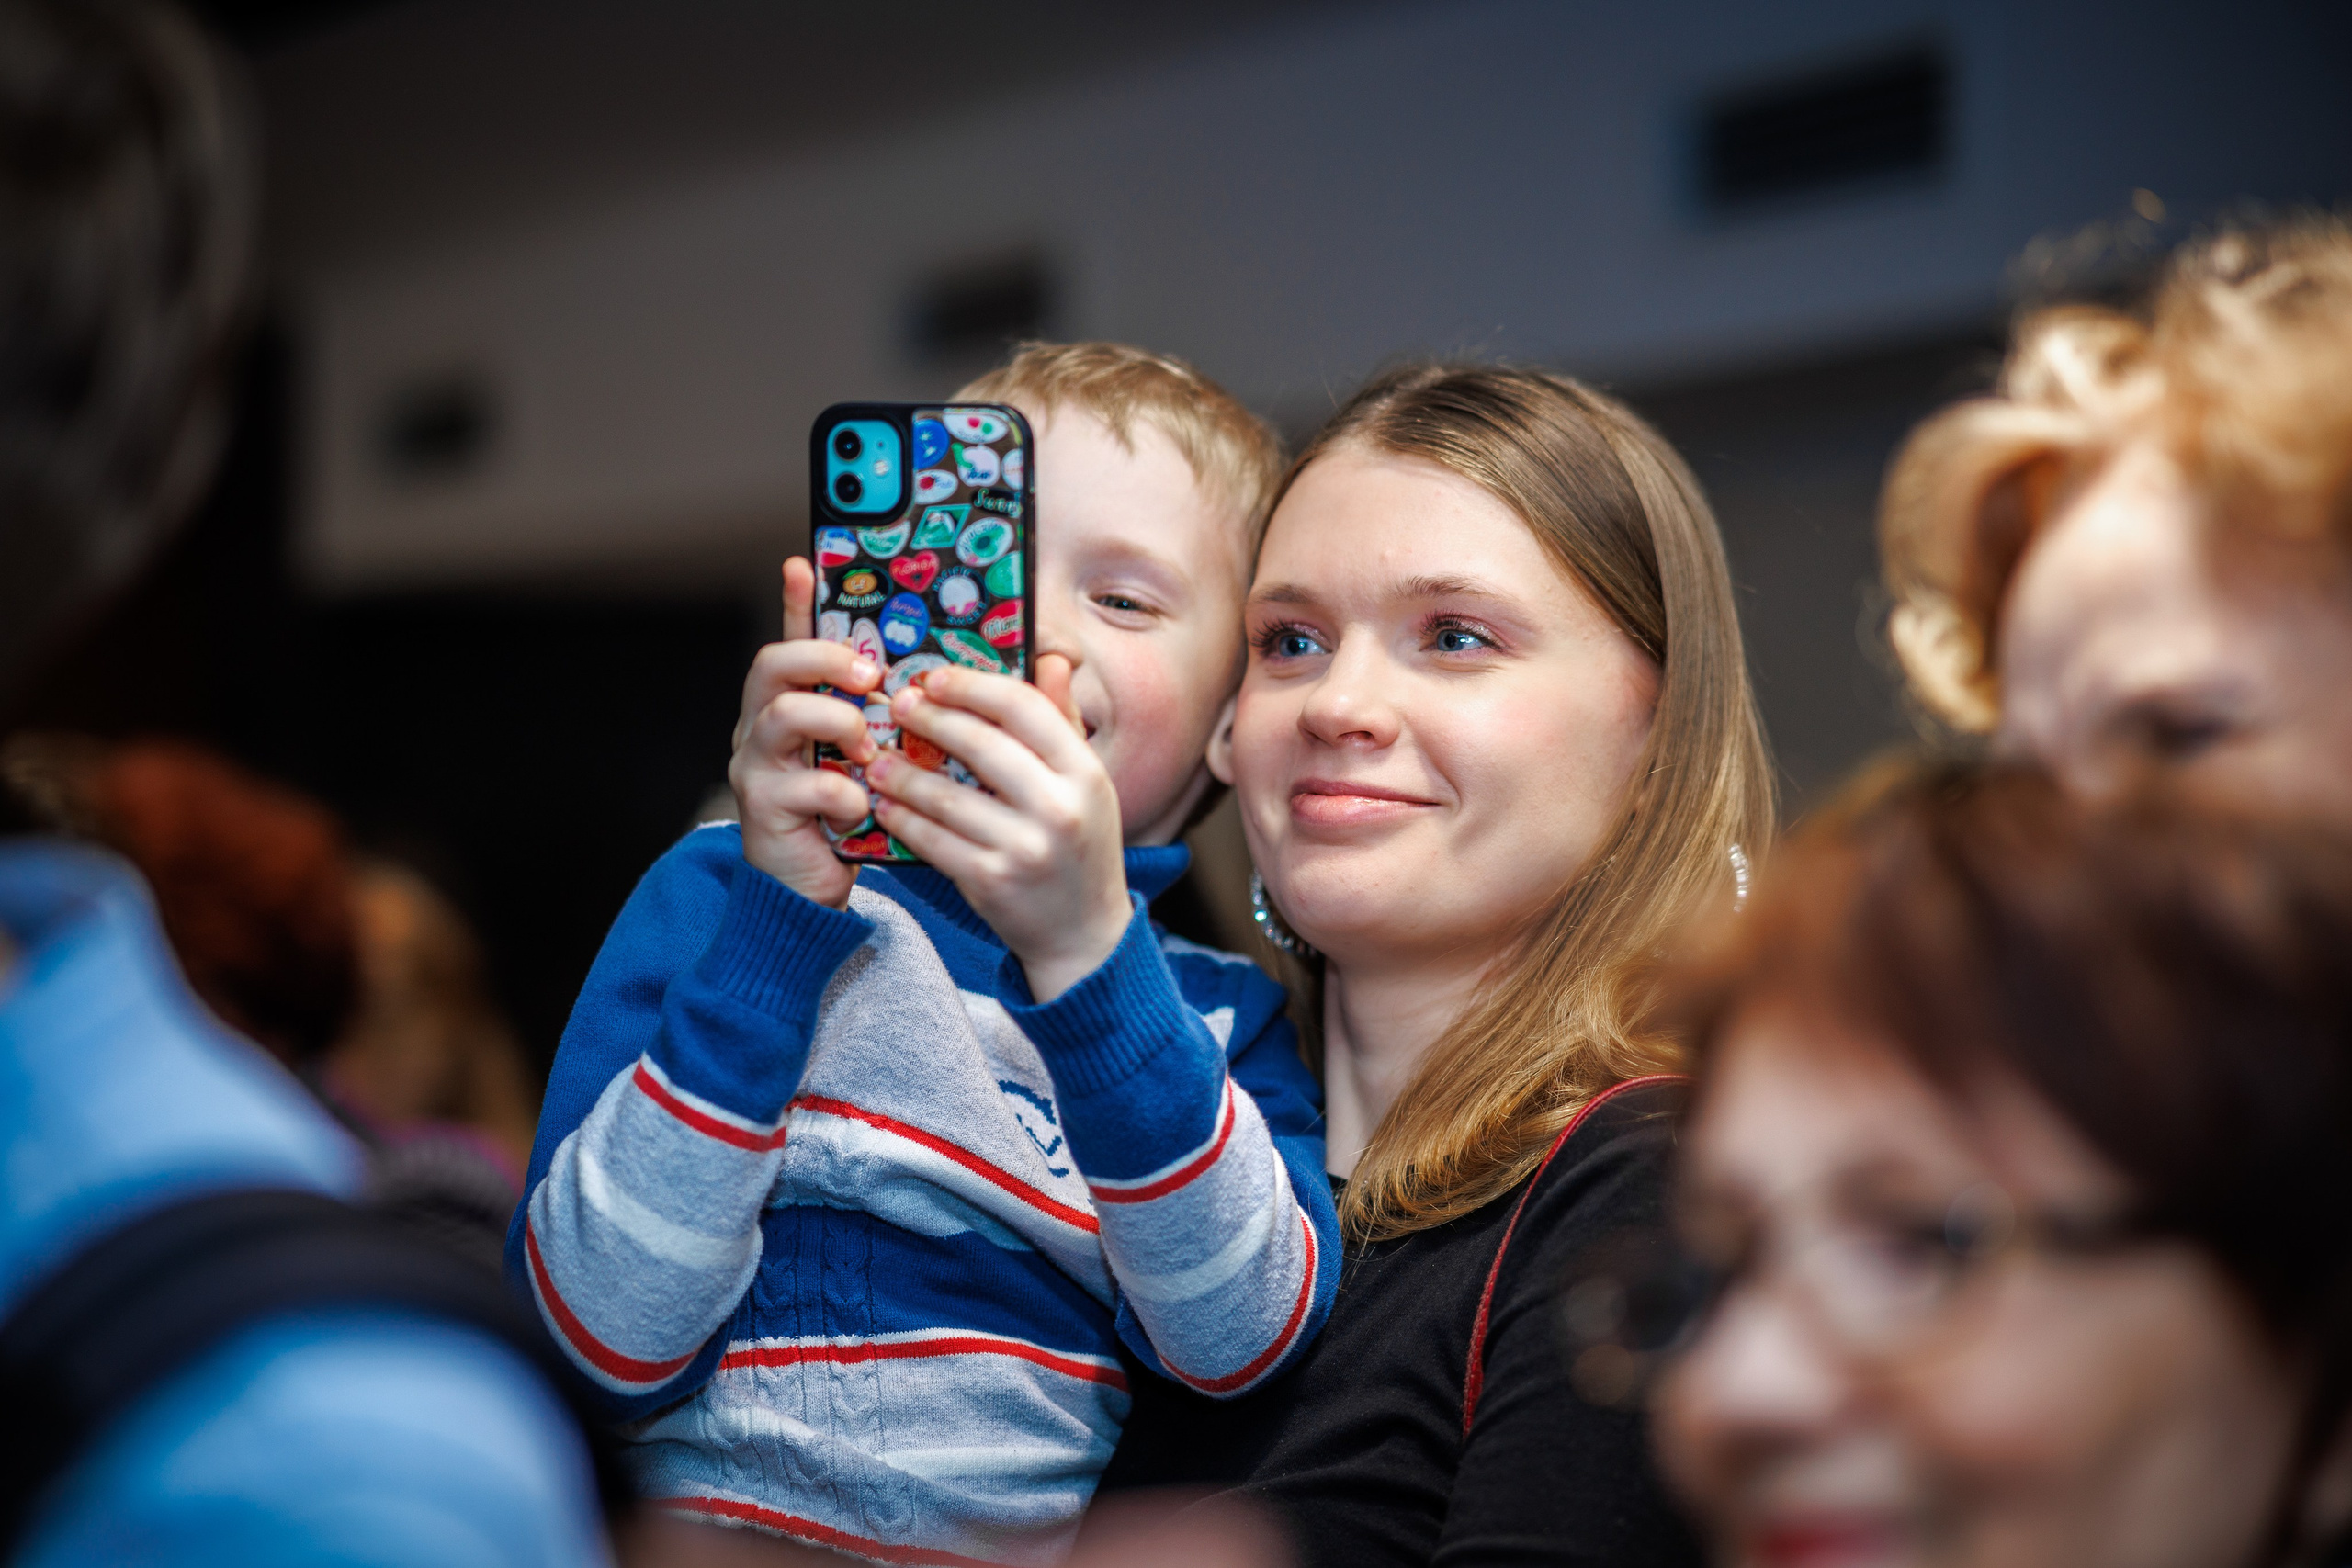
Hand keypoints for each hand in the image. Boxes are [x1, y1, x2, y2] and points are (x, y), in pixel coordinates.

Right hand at [726, 557, 882, 909]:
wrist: (815, 891)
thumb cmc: (849, 818)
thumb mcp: (871, 758)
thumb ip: (887, 721)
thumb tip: (935, 682)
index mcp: (789, 707)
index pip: (789, 642)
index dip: (795, 604)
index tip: (802, 565)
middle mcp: (762, 729)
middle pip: (772, 664)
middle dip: (825, 658)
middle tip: (872, 677)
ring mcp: (757, 767)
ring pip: (784, 714)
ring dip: (840, 724)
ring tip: (871, 753)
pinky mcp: (764, 810)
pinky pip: (808, 785)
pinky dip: (846, 795)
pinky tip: (862, 811)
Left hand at [865, 654, 1130, 1001]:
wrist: (1084, 933)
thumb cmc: (1079, 845)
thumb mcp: (1087, 782)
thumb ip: (1062, 720)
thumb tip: (1047, 658)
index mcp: (1085, 771)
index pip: (1023, 707)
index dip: (973, 686)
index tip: (935, 677)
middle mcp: (1060, 807)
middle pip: (980, 744)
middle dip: (930, 720)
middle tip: (898, 706)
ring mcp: (1025, 847)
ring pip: (946, 796)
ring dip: (903, 773)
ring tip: (878, 759)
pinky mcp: (992, 881)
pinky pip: (933, 840)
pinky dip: (904, 819)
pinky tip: (885, 805)